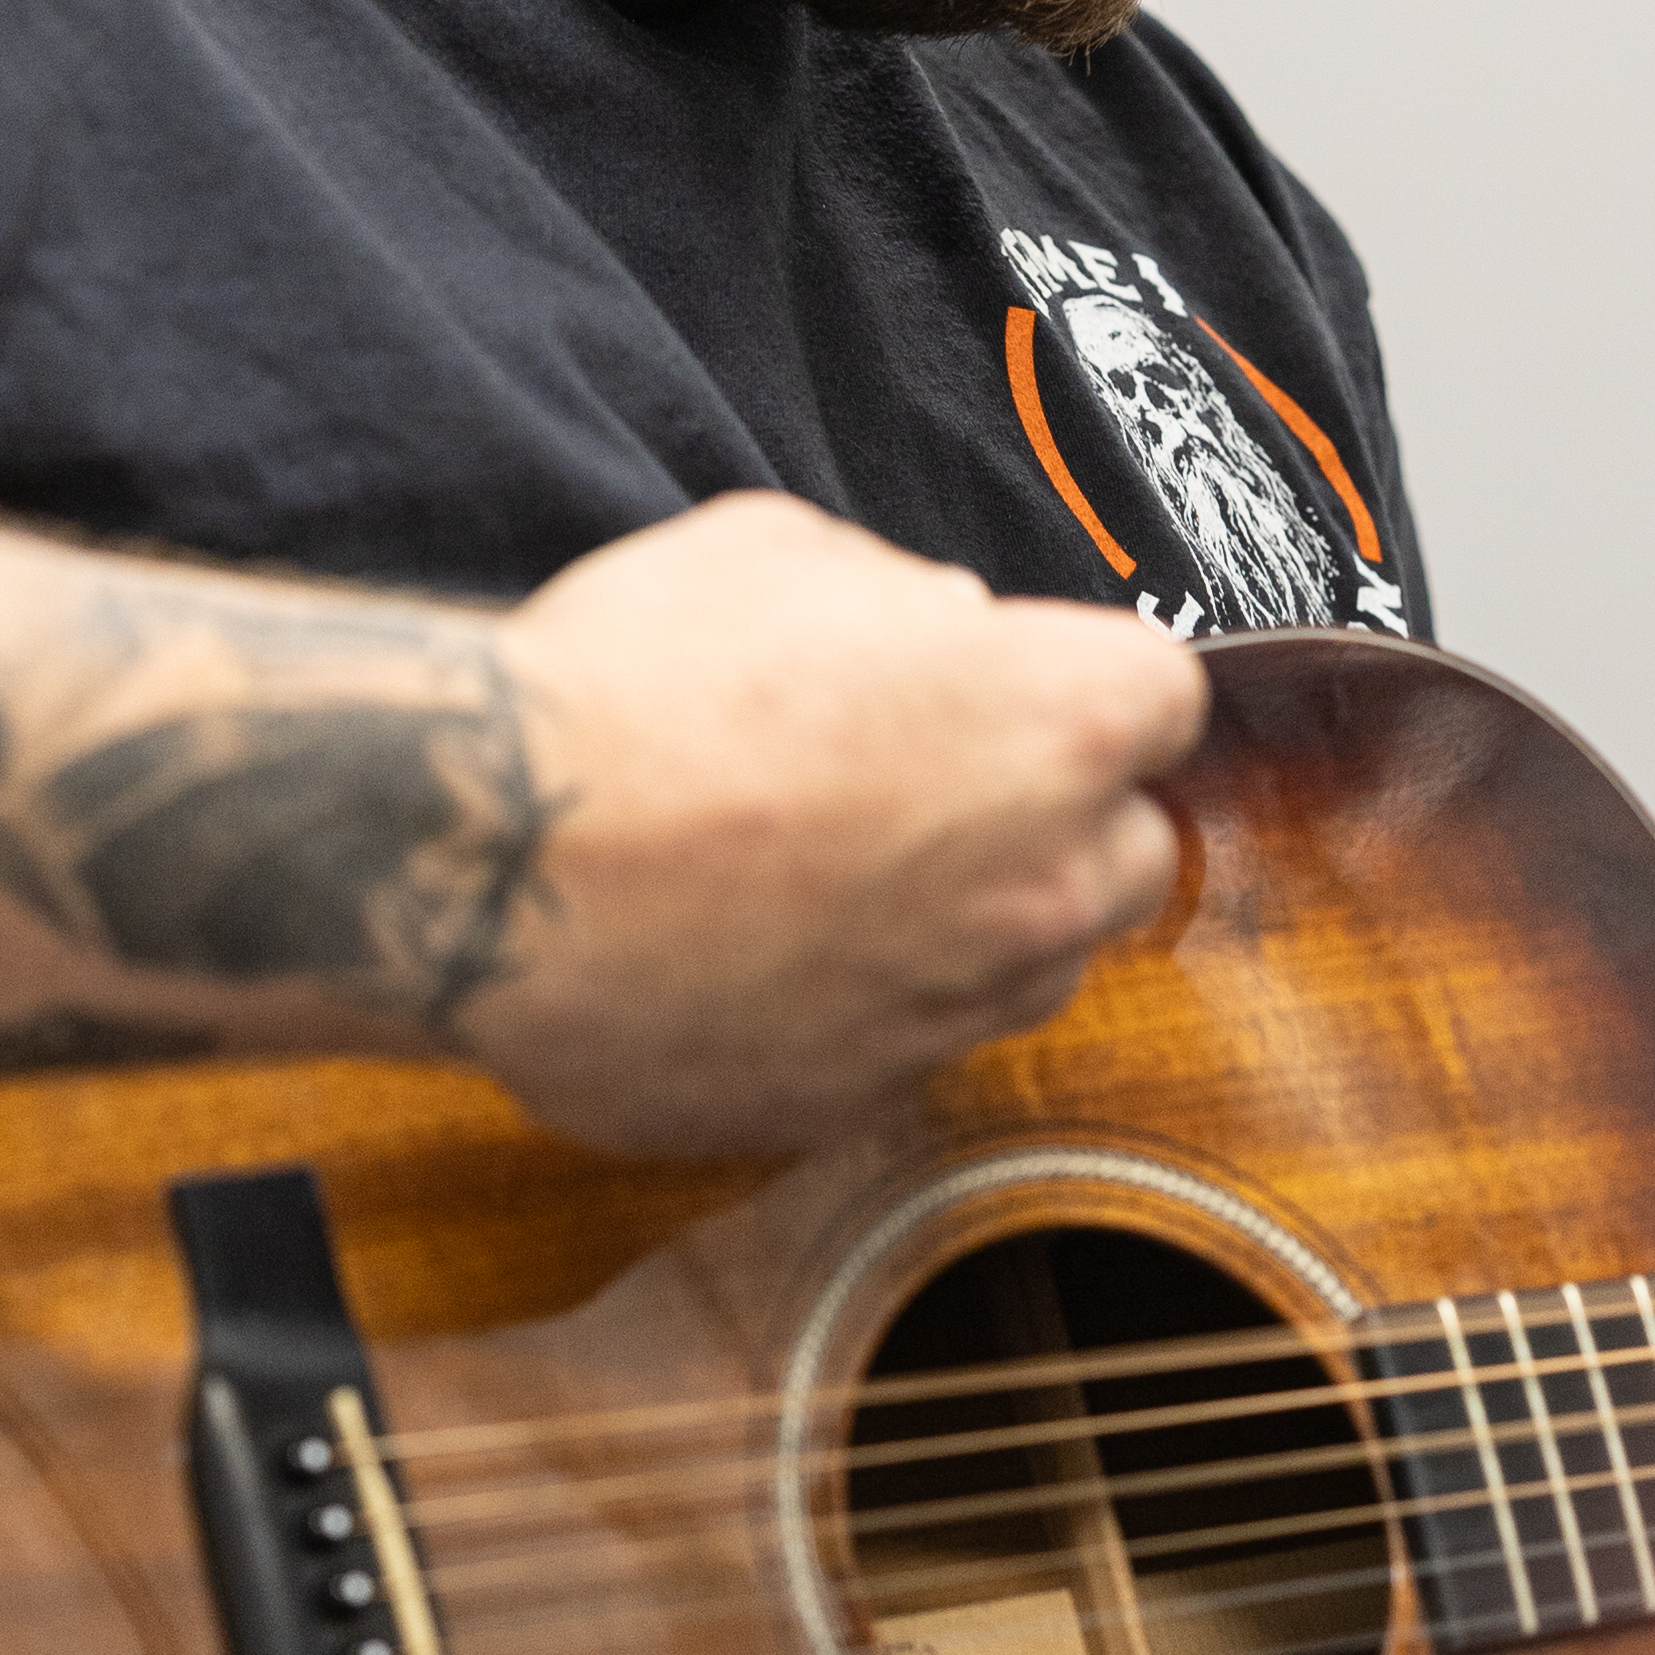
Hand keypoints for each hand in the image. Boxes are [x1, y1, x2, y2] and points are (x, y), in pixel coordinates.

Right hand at [467, 491, 1204, 1154]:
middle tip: (930, 784)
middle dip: (1054, 818)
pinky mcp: (864, 1100)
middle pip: (1126, 853)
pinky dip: (860, 1003)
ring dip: (967, 920)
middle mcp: (1041, 883)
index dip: (1081, 688)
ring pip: (1027, 964)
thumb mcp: (773, 554)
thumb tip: (938, 630)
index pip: (1162, 703)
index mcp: (1054, 725)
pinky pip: (906, 1043)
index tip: (1017, 690)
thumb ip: (900, 597)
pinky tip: (756, 950)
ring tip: (827, 872)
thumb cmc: (626, 691)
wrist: (493, 863)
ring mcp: (958, 1009)